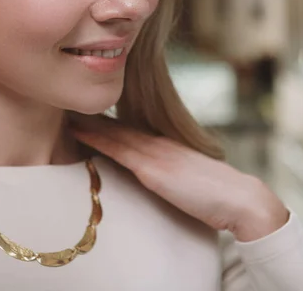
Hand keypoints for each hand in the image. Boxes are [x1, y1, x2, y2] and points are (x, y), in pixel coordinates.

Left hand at [69, 114, 288, 241]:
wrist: (239, 199)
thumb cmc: (218, 194)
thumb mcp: (190, 178)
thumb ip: (172, 173)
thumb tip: (158, 175)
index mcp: (166, 146)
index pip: (129, 130)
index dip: (105, 122)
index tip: (84, 114)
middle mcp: (158, 144)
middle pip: (117, 126)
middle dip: (91, 116)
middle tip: (64, 103)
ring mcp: (155, 154)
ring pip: (113, 132)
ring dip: (87, 122)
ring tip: (63, 110)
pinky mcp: (153, 170)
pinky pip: (117, 150)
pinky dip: (96, 138)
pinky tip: (77, 130)